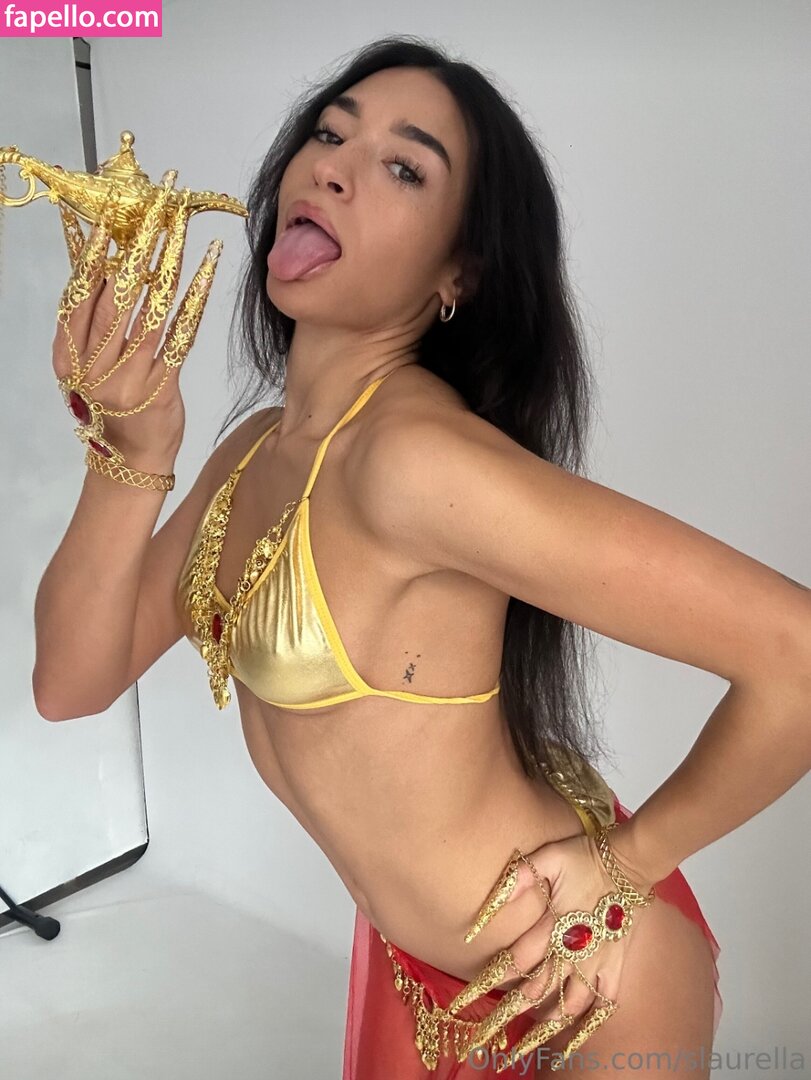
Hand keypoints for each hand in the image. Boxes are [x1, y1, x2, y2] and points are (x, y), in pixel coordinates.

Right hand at [52, 171, 221, 466]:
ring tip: (179, 226)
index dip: (96, 248)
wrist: (129, 462)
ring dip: (166, 262)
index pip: (80, 290)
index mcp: (67, 354)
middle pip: (116, 292)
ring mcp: (128, 376)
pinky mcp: (161, 387)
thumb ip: (89, 320)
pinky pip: (180, 334)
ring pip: (148, 308)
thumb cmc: (110, 405)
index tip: (114, 211)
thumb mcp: (85, 366)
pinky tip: (206, 269)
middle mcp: (93, 364)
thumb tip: (98, 259)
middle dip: (137, 244)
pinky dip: (194, 298)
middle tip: (156, 205)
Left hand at [448, 830, 655, 1071]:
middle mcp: (571, 952)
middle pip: (535, 991)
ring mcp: (595, 964)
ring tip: (522, 1047)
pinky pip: (602, 1005)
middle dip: (507, 1015)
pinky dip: (586, 1026)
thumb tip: (490, 900)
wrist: (627, 863)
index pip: (515, 962)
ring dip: (542, 1027)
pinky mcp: (614, 968)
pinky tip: (570, 1042)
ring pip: (566, 1006)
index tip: (465, 1000)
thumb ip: (520, 876)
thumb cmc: (583, 857)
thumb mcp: (548, 857)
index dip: (490, 980)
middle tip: (483, 1038)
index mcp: (552, 927)